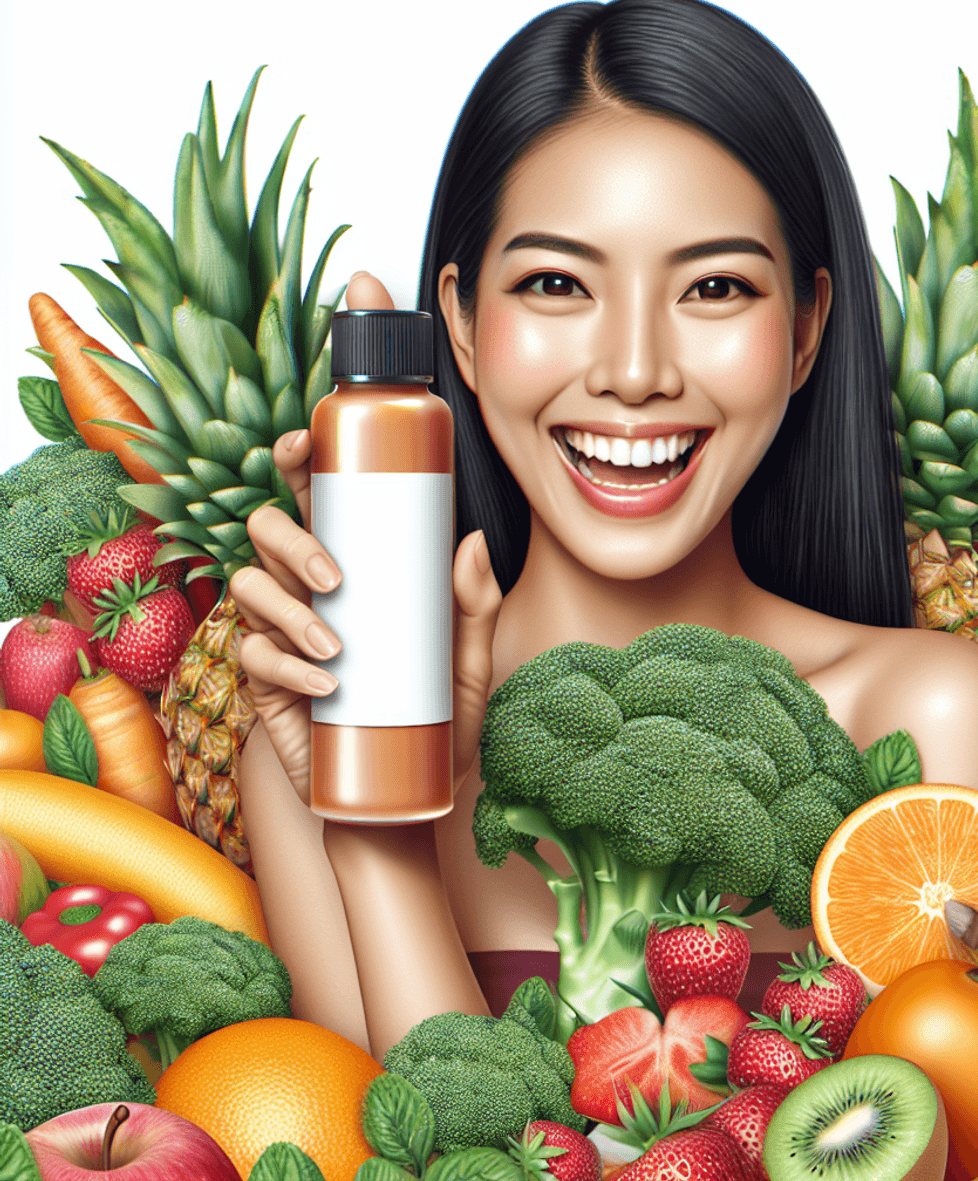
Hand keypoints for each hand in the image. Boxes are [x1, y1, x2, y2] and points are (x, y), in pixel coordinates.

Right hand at [233, 272, 501, 804]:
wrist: (408, 793)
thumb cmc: (436, 718)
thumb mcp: (468, 661)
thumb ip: (474, 606)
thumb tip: (472, 540)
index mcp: (350, 566)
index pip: (313, 499)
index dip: (296, 460)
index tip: (305, 441)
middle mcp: (305, 589)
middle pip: (266, 530)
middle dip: (292, 539)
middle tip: (337, 576)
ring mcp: (279, 634)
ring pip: (247, 586)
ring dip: (287, 608)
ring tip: (339, 644)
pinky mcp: (265, 683)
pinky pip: (252, 656)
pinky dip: (288, 665)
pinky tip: (329, 685)